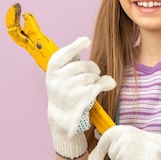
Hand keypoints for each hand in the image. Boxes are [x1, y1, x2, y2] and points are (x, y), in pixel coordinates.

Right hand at [46, 36, 115, 158]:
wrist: (62, 119)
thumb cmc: (65, 93)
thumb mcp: (61, 77)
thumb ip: (70, 60)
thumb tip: (81, 39)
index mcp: (52, 72)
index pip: (63, 55)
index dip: (75, 46)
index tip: (86, 40)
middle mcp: (58, 80)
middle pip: (82, 65)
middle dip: (91, 68)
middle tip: (92, 74)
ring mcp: (69, 90)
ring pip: (91, 75)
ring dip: (96, 79)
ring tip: (92, 85)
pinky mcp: (82, 99)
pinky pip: (99, 85)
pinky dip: (107, 83)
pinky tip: (108, 84)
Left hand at [88, 125, 160, 159]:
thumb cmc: (147, 148)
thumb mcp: (130, 139)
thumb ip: (115, 143)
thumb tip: (91, 158)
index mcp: (123, 130)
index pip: (105, 141)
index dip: (97, 154)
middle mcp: (125, 138)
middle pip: (114, 157)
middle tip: (138, 155)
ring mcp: (132, 149)